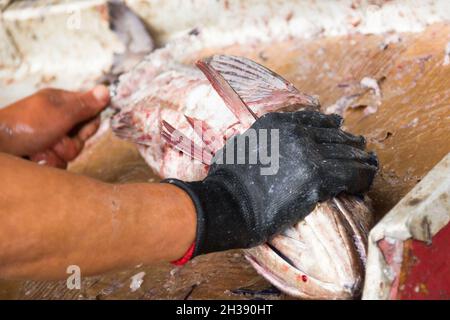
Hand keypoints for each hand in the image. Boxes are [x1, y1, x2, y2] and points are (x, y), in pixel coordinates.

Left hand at [0, 85, 109, 167]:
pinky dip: (48, 164)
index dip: (89, 125)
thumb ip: (85, 105)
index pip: (92, 113)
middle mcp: (56, 120)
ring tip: (39, 150)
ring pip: (71, 153)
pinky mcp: (42, 155)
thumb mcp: (60, 113)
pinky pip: (59, 164)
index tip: (77, 128)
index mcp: (61, 104)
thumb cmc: (24, 126)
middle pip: (83, 137)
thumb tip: (106, 90)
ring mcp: (48, 139)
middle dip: (71, 143)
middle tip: (53, 139)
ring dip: (57, 155)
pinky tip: (34, 159)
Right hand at [165, 111, 377, 255]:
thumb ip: (260, 139)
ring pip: (347, 153)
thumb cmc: (227, 181)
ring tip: (372, 163)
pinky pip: (352, 174)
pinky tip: (368, 179)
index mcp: (277, 123)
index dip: (330, 125)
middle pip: (334, 136)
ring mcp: (308, 153)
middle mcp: (296, 133)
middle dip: (350, 142)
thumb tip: (264, 142)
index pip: (314, 119)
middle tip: (362, 147)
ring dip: (362, 159)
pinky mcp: (318, 178)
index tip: (340, 127)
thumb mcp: (241, 146)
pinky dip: (363, 176)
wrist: (227, 203)